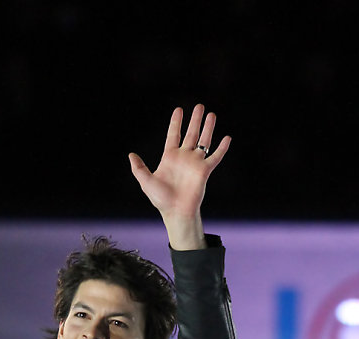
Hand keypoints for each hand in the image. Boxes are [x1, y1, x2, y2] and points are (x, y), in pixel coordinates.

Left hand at [129, 104, 230, 248]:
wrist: (175, 212)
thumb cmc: (161, 199)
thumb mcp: (146, 182)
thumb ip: (139, 168)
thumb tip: (131, 155)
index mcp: (170, 157)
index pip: (173, 135)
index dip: (176, 122)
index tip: (179, 110)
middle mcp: (184, 157)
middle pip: (191, 134)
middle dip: (195, 120)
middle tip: (199, 106)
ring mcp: (195, 163)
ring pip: (204, 141)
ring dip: (208, 128)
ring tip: (211, 114)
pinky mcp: (204, 171)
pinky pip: (215, 157)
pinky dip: (222, 148)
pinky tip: (227, 138)